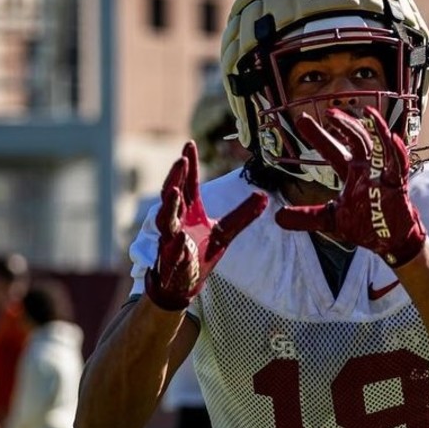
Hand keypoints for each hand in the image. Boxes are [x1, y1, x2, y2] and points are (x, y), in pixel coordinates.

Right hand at [145, 141, 268, 309]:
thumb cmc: (201, 252)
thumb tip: (264, 196)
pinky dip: (175, 246)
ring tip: (174, 191)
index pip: (188, 183)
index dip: (188, 165)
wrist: (184, 283)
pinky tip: (180, 238)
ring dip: (169, 206)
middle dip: (175, 177)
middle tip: (180, 160)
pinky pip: (171, 253)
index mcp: (189, 211)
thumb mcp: (226, 231)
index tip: (189, 143)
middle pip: (172, 194)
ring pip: (165, 220)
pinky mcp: (170, 261)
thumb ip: (243, 214)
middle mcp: (176, 221)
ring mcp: (170, 240)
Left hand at [275, 107, 426, 265]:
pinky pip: (399, 164)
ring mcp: (384, 174)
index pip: (332, 149)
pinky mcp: (398, 184)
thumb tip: (277, 217)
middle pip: (356, 139)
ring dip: (376, 128)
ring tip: (367, 112)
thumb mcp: (331, 220)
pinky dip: (397, 151)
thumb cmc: (366, 225)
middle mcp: (367, 168)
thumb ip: (307, 217)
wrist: (390, 241)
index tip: (300, 120)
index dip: (317, 135)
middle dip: (344, 125)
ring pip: (380, 145)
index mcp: (351, 172)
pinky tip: (393, 137)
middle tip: (329, 113)